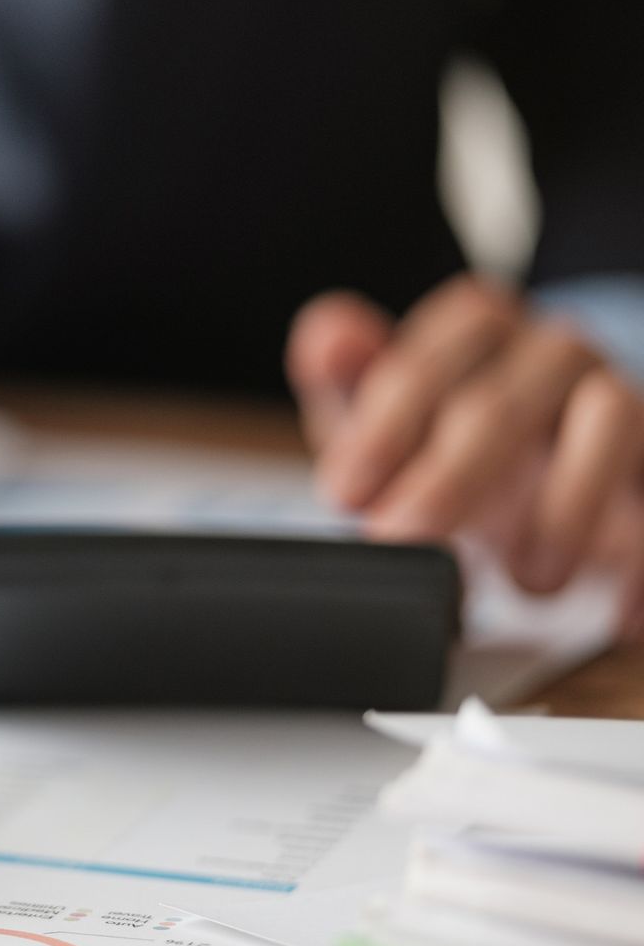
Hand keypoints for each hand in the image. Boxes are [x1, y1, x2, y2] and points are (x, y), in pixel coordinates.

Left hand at [287, 274, 643, 632]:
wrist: (554, 459)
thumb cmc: (454, 434)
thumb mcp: (387, 410)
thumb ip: (351, 378)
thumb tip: (329, 340)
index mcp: (482, 329)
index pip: (426, 361)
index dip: (381, 427)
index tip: (345, 493)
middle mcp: (556, 353)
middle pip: (502, 403)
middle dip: (448, 481)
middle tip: (403, 539)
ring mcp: (620, 400)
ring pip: (611, 421)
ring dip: (565, 510)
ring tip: (526, 583)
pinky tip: (620, 616)